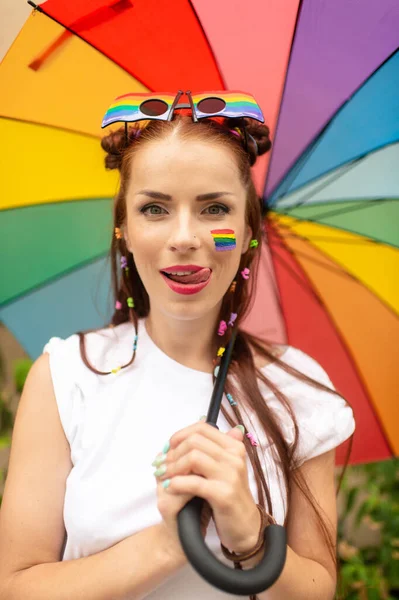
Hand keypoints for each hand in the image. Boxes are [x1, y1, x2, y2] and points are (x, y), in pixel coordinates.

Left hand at [153, 419, 260, 554]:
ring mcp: (231, 475)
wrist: (245, 526)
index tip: (168, 447)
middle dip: (173, 452)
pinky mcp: (224, 494)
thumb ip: (207, 449)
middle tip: (162, 465)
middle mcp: (234, 457)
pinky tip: (169, 487)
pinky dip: (176, 483)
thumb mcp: (221, 469)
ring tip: (164, 477)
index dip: (180, 435)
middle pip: (194, 441)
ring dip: (173, 467)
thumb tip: (184, 433)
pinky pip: (194, 483)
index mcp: (234, 447)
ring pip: (193, 457)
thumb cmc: (228, 496)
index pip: (202, 428)